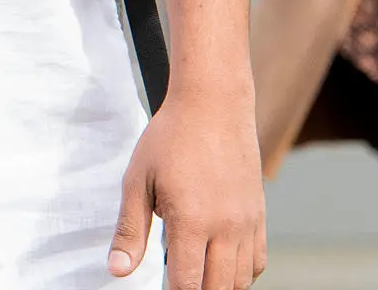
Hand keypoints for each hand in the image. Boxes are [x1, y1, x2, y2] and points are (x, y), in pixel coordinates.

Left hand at [111, 88, 264, 289]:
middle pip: (217, 289)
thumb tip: (118, 271)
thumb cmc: (169, 139)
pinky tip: (218, 262)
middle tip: (176, 280)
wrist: (213, 105)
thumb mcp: (137, 181)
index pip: (187, 284)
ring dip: (218, 285)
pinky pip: (257, 262)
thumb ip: (130, 231)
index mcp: (192, 221)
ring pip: (240, 281)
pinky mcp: (259, 215)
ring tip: (194, 273)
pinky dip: (240, 273)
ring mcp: (247, 223)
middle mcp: (226, 228)